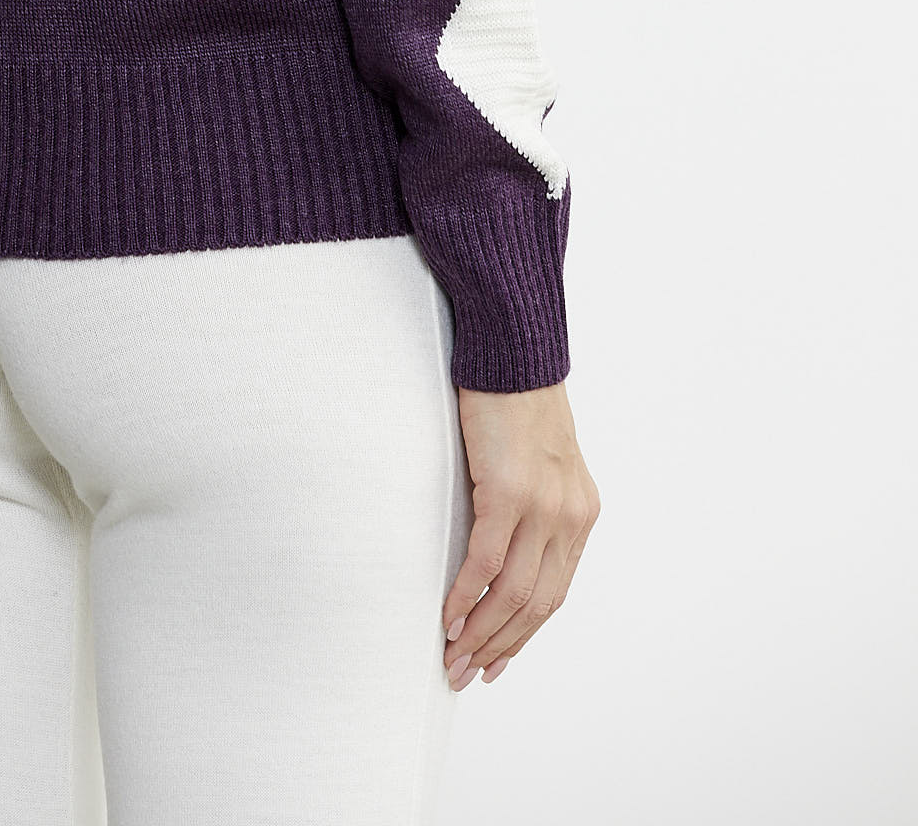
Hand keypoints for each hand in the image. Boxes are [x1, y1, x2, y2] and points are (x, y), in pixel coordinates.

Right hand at [442, 379, 599, 688]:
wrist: (513, 354)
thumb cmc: (517, 403)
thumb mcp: (541, 463)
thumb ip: (533, 508)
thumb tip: (501, 551)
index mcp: (579, 514)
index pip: (554, 593)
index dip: (523, 634)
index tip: (496, 661)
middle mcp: (569, 517)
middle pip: (537, 604)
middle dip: (500, 647)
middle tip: (466, 673)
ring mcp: (543, 506)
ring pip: (514, 593)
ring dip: (481, 633)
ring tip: (452, 656)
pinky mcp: (510, 491)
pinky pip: (488, 561)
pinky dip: (467, 595)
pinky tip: (449, 617)